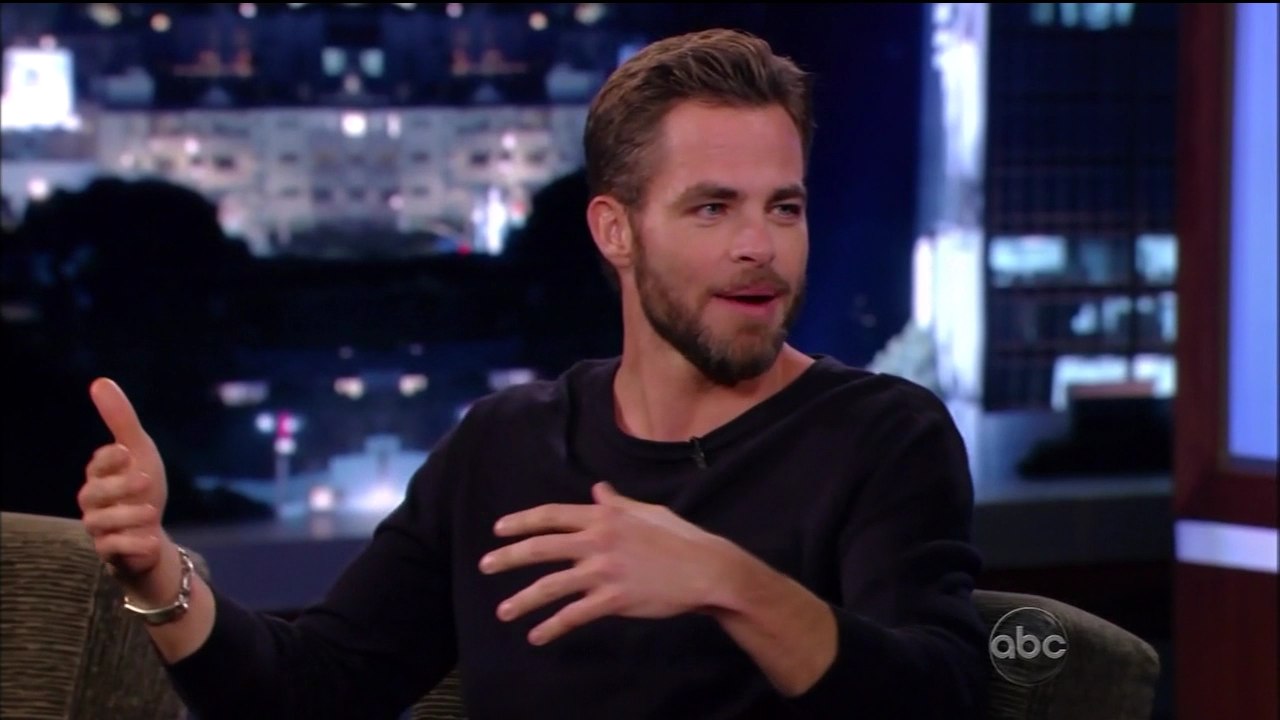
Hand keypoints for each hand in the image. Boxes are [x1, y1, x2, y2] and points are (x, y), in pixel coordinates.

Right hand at [78, 378, 168, 578]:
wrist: (151, 534)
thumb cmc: (141, 488)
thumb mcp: (139, 452)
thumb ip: (121, 420)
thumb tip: (99, 382)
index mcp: (101, 475)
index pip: (97, 463)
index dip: (109, 458)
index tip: (126, 451)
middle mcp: (94, 502)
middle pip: (94, 493)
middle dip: (119, 486)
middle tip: (146, 480)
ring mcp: (100, 528)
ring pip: (100, 523)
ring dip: (127, 516)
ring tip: (151, 512)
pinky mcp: (110, 552)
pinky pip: (112, 550)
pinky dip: (132, 544)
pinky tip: (152, 539)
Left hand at [479, 482, 736, 644]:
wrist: (706, 570)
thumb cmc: (680, 538)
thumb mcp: (647, 511)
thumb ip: (617, 503)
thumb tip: (597, 489)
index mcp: (604, 516)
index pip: (552, 516)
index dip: (522, 522)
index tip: (499, 529)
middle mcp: (597, 541)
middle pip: (541, 548)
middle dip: (508, 557)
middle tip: (484, 565)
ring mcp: (603, 571)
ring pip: (551, 585)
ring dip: (522, 600)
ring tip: (503, 612)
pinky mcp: (613, 599)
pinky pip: (574, 615)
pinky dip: (552, 627)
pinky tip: (537, 636)